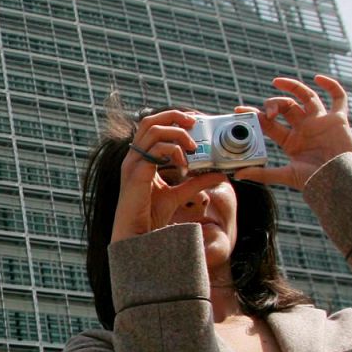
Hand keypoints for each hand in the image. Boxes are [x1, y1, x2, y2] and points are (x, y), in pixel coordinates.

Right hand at [111, 109, 229, 243]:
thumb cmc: (150, 216)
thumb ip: (196, 183)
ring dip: (177, 134)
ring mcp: (132, 164)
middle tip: (195, 123)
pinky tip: (184, 165)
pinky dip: (174, 152)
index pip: (154, 126)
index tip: (194, 122)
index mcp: (141, 158)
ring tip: (192, 147)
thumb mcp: (179, 194)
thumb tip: (218, 174)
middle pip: (150, 120)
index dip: (174, 119)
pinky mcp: (136, 174)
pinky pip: (155, 150)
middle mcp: (134, 157)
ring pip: (153, 130)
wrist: (137, 235)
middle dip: (175, 116)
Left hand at [234, 75, 351, 190]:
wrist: (340, 181)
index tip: (239, 110)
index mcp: (290, 141)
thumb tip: (238, 174)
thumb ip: (263, 173)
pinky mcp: (338, 120)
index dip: (255, 115)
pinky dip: (331, 86)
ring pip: (306, 97)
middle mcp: (304, 128)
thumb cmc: (316, 180)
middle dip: (273, 105)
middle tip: (269, 112)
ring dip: (292, 87)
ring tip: (277, 82)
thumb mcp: (286, 175)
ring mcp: (321, 122)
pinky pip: (338, 98)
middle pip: (286, 107)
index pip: (269, 123)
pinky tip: (319, 78)